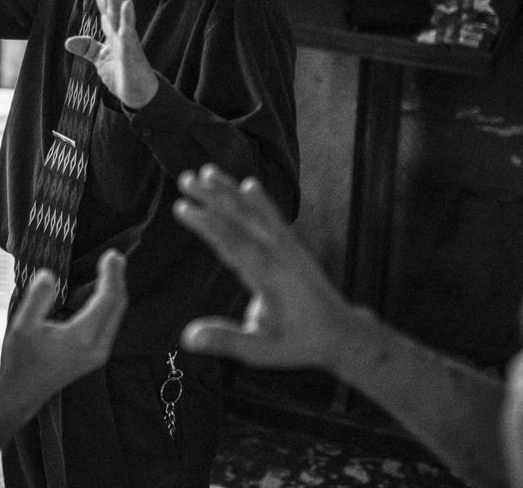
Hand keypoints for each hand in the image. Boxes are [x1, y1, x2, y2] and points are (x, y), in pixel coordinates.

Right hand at [0, 249, 126, 403]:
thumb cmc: (20, 360)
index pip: (107, 300)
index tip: (112, 254)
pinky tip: (102, 293)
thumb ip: (37, 299)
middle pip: (118, 307)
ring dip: (115, 291)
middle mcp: (97, 347)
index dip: (111, 275)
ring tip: (110, 269)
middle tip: (115, 256)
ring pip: (117, 316)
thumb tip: (49, 275)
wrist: (22, 393)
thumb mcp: (22, 327)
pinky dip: (110, 304)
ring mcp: (99, 354)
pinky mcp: (96, 356)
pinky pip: (111, 324)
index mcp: (82, 337)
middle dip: (118, 279)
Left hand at [64, 0, 158, 108]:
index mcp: (112, 29)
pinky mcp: (132, 50)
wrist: (138, 96)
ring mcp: (126, 38)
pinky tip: (127, 2)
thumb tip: (69, 41)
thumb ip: (87, 48)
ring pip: (118, 10)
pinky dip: (128, 17)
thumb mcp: (100, 61)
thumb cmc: (123, 75)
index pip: (103, 1)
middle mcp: (119, 29)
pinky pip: (129, 31)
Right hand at [173, 166, 355, 369]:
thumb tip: (187, 338)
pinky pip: (274, 217)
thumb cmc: (298, 343)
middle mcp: (279, 254)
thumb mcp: (260, 351)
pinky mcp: (293, 246)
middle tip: (185, 178)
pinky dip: (260, 199)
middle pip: (242, 218)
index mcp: (269, 276)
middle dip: (213, 196)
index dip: (206, 223)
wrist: (340, 332)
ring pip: (256, 212)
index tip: (182, 206)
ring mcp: (288, 247)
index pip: (232, 243)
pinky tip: (249, 184)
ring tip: (207, 171)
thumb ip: (225, 341)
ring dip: (231, 191)